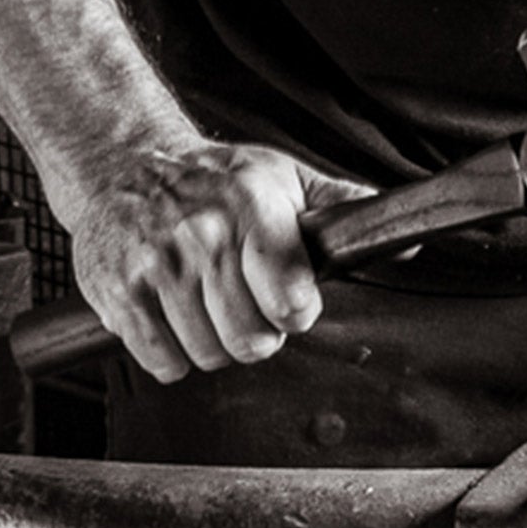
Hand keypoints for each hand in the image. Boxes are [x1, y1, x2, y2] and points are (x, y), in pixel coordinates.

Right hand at [53, 140, 373, 382]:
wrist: (119, 164)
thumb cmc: (212, 180)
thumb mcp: (282, 178)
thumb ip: (343, 211)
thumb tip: (408, 243)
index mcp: (251, 205)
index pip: (289, 293)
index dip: (296, 310)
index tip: (291, 303)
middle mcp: (201, 235)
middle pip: (253, 340)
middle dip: (258, 333)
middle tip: (245, 304)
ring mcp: (155, 266)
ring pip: (210, 356)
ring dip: (215, 343)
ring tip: (206, 304)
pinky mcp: (118, 294)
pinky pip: (164, 362)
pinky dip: (173, 354)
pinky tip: (173, 316)